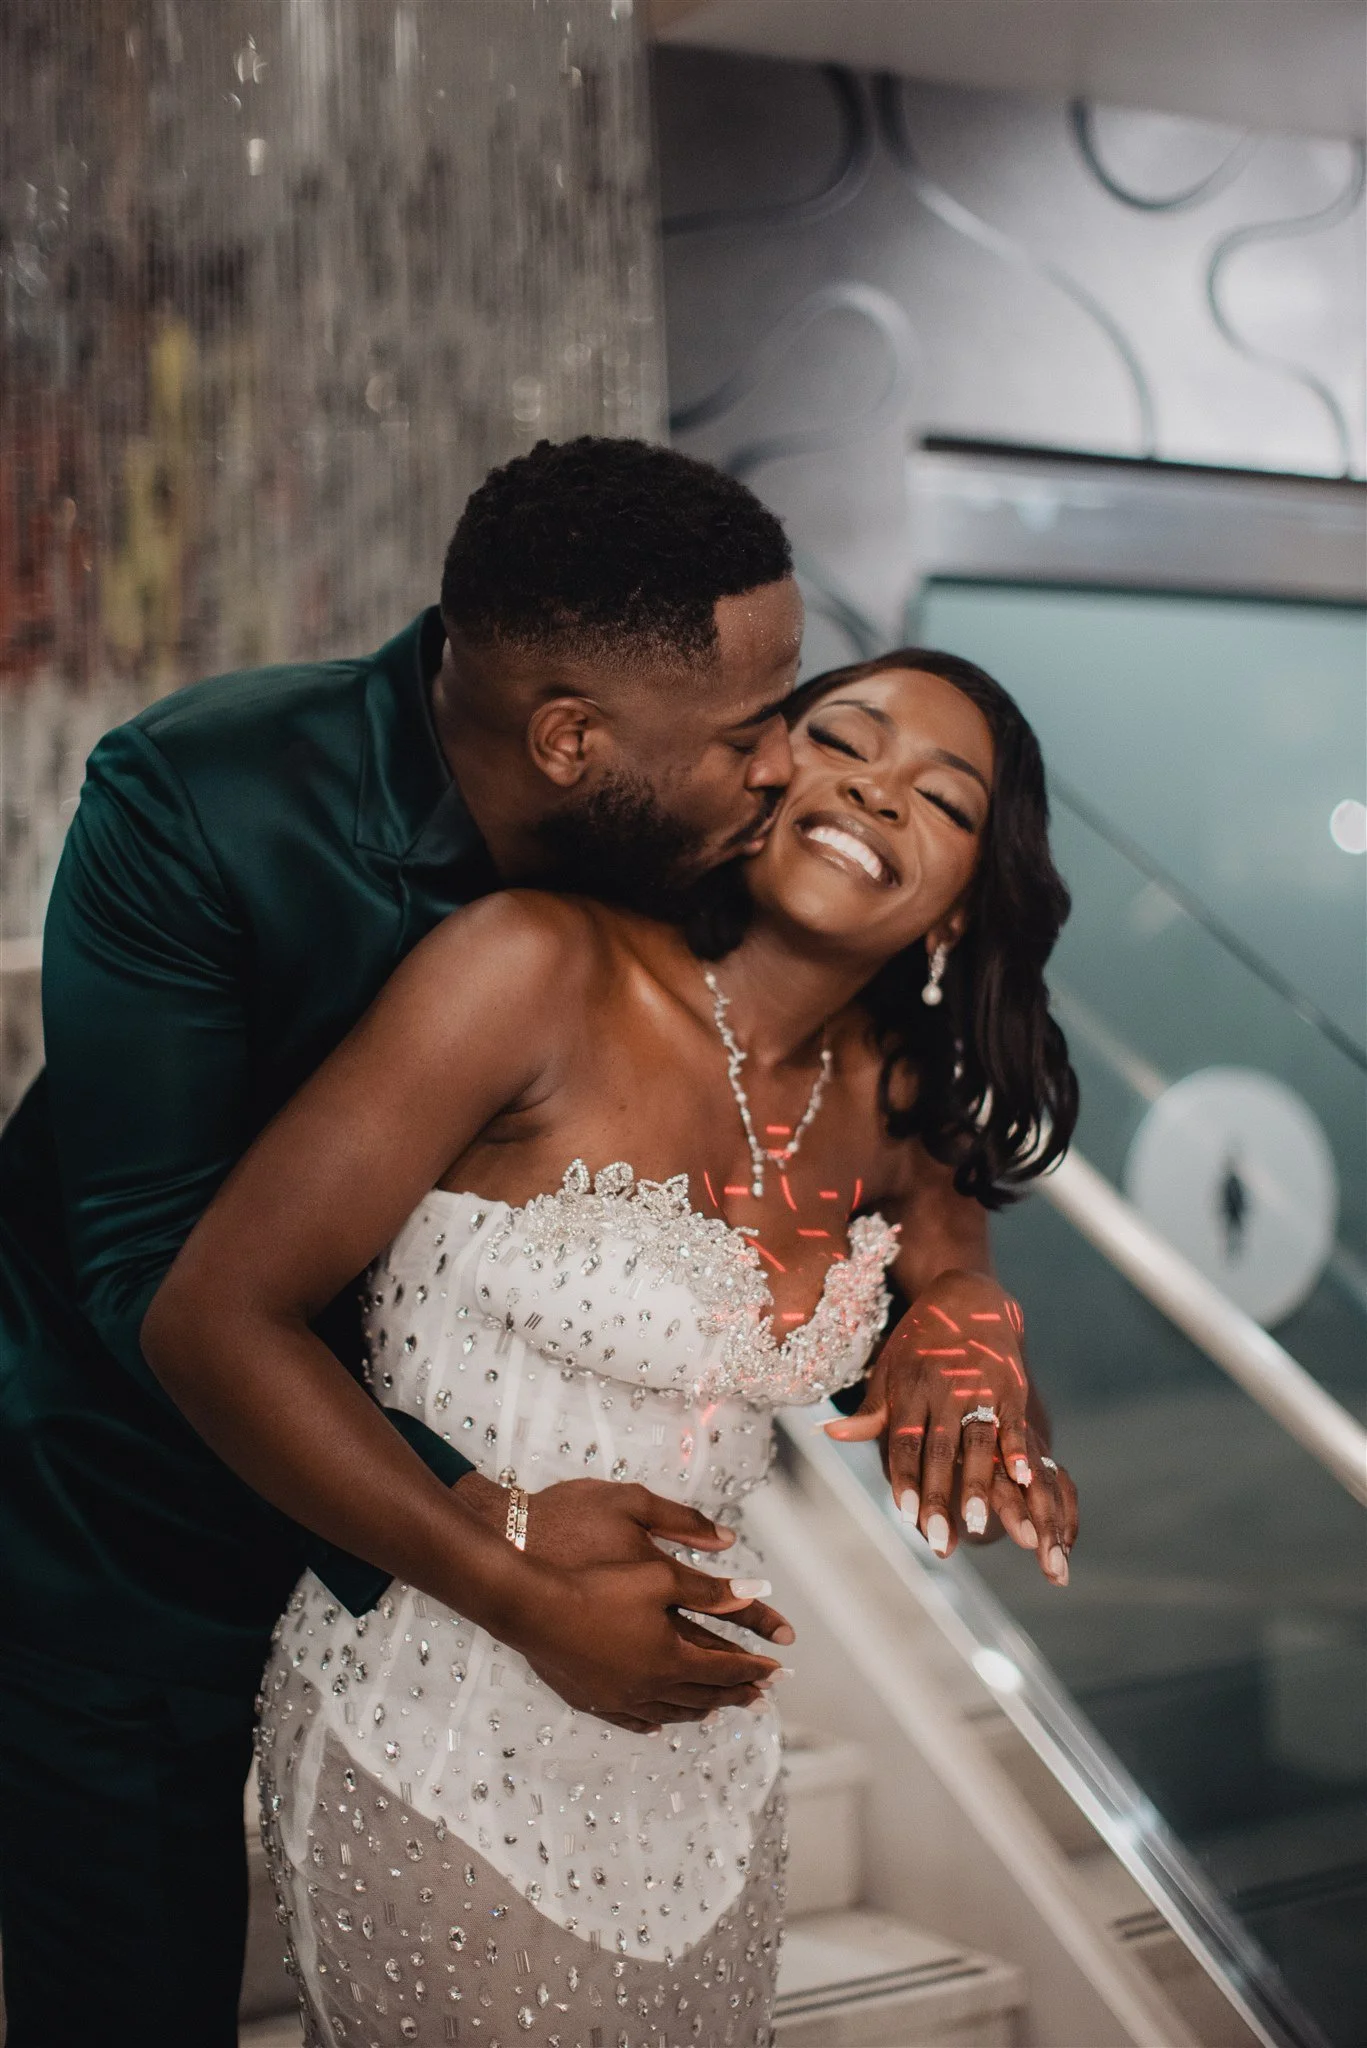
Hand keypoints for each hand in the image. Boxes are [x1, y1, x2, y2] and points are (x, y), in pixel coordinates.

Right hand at [498, 1547, 790, 1731]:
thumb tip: (756, 1593)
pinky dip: (654, 1721)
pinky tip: (658, 1724)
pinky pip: (632, 1719)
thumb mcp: (659, 1575)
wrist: (532, 1605)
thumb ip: (709, 1588)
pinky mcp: (590, 1699)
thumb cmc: (595, 1582)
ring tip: (717, 1708)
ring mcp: (618, 1698)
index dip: (754, 1668)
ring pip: (670, 1712)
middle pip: (703, 1695)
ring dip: (698, 1708)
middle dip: (736, 1693)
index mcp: (671, 1658)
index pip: (725, 1667)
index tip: (779, 1671)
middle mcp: (649, 1688)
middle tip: (762, 1696)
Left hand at [822, 1269, 1075, 1584]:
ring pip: (976, 1442)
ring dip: (979, 1485)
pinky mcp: (1010, 1384)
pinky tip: (1026, 1479)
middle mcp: (942, 1391)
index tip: (905, 1516)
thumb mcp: (888, 1371)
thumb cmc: (918, 1343)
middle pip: (938, 1452)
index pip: (903, 1443)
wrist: (965, 1297)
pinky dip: (1018, 1449)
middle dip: (939, 1497)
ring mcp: (978, 1387)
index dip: (904, 1479)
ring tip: (979, 1526)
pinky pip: (1013, 1421)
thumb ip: (871, 1411)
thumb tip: (828, 1433)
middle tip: (938, 1542)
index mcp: (908, 1391)